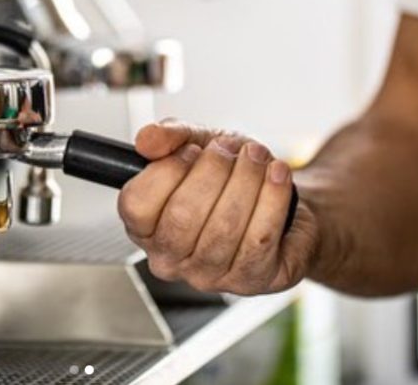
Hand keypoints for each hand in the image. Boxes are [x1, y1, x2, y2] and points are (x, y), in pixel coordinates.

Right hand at [118, 119, 318, 294]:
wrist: (281, 198)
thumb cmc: (231, 176)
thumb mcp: (196, 143)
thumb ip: (167, 137)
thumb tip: (146, 140)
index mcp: (144, 227)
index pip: (136, 205)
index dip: (167, 171)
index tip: (191, 150)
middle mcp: (169, 258)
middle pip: (182, 215)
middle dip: (214, 169)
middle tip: (229, 148)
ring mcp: (208, 276)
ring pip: (225, 226)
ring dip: (247, 179)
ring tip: (256, 156)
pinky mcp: (251, 281)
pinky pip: (259, 238)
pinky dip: (272, 198)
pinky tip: (276, 175)